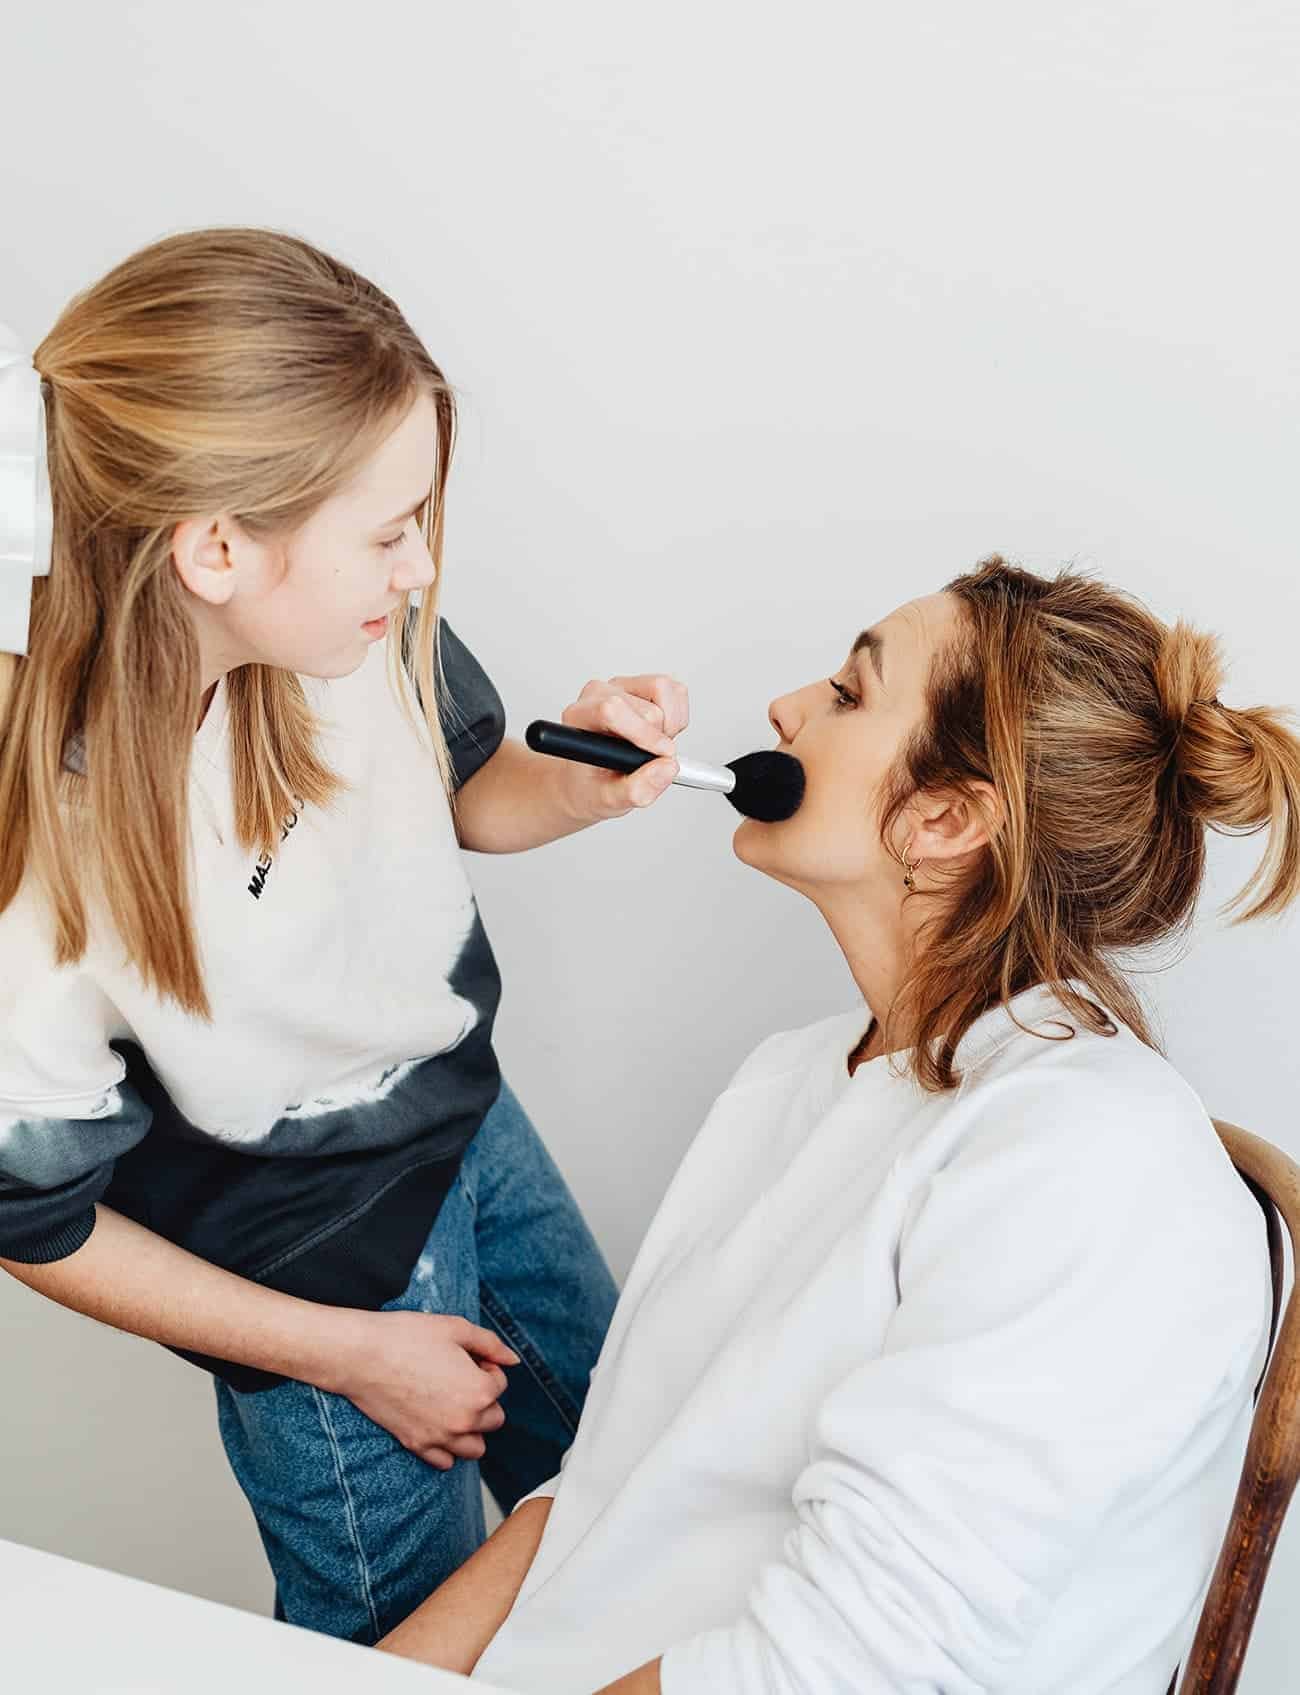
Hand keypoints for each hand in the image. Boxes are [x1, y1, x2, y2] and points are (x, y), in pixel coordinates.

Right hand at [327, 1310, 518, 1468]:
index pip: (500, 1385)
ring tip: (451, 1404)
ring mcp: (440, 1438)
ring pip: (475, 1448)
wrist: (362, 1355)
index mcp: (480, 1391)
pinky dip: (447, 1448)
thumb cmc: (408, 1336)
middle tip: (458, 1378)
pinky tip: (436, 1423)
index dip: (485, 1367)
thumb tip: (514, 1359)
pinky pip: (445, 1462)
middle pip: (494, 1419)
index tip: (465, 1358)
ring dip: (471, 1429)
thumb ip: (492, 1345)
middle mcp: (465, 1421)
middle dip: (483, 1399)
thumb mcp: (457, 1328)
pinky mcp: (417, 1445)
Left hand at [557, 673, 690, 822]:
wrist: (586, 779)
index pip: (612, 710)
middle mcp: (599, 695)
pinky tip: (661, 734)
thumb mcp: (608, 800)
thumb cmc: (590, 785)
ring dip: (670, 725)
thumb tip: (667, 767)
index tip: (661, 756)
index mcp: (580, 716)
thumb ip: (636, 789)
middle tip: (649, 760)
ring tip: (654, 746)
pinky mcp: (642, 685)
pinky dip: (678, 717)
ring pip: (665, 692)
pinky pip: (676, 691)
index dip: (644, 734)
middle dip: (659, 739)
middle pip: (647, 709)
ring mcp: (621, 686)